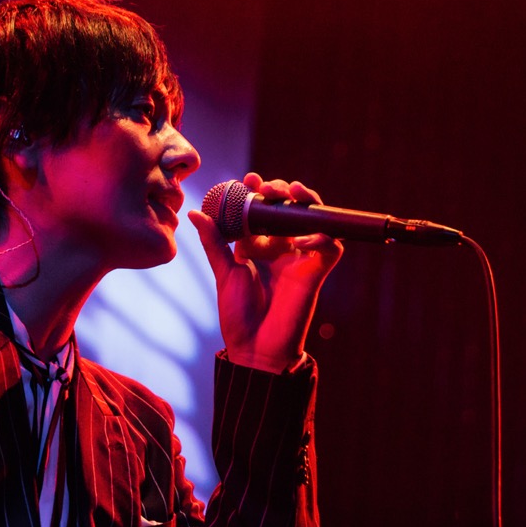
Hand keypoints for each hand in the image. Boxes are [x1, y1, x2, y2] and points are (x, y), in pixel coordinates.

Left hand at [189, 172, 342, 372]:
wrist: (254, 347)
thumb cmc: (238, 314)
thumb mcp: (224, 273)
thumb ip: (214, 242)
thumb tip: (196, 212)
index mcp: (259, 246)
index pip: (264, 209)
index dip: (259, 191)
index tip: (248, 179)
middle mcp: (282, 248)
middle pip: (290, 208)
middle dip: (283, 190)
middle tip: (270, 187)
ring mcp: (301, 259)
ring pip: (314, 220)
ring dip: (307, 202)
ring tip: (292, 193)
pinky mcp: (316, 273)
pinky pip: (330, 247)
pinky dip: (322, 236)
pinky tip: (302, 238)